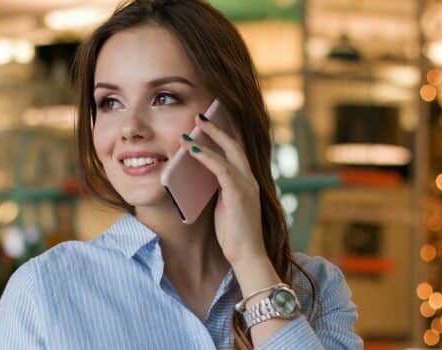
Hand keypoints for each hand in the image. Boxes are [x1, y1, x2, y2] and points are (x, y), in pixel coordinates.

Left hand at [180, 112, 266, 264]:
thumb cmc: (233, 235)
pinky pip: (221, 168)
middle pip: (235, 145)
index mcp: (246, 182)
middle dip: (217, 129)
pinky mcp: (239, 193)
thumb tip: (198, 177)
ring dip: (210, 137)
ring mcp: (247, 185)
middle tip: (200, 116)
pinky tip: (192, 149)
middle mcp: (250, 179)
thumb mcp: (223, 206)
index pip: (236, 152)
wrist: (247, 256)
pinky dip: (206, 156)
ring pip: (229, 152)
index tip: (208, 124)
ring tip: (193, 126)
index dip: (224, 136)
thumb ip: (217, 190)